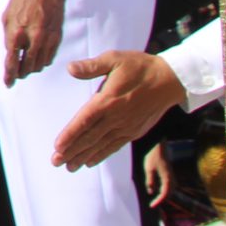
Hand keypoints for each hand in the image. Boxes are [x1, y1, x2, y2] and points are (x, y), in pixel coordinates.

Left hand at [0, 0, 67, 84]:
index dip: (9, 75)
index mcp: (16, 32)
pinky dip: (43, 60)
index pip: (11, 61)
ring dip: (32, 68)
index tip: (8, 83)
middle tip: (17, 75)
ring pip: (39, 65)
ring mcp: (47, 38)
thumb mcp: (7, 15)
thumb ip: (8, 35)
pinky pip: (50, 57)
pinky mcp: (57, 36)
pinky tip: (38, 57)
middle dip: (20, 73)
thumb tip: (10, 52)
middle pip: (27, 68)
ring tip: (26, 66)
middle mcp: (32, 38)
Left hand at [51, 50, 186, 171]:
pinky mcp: (134, 131)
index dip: (70, 134)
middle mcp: (117, 117)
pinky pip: (115, 146)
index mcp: (109, 100)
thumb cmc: (139, 66)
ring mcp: (126, 126)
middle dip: (72, 151)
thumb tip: (71, 68)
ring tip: (69, 167)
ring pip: (101, 145)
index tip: (57, 146)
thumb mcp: (115, 59)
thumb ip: (92, 66)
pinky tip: (90, 162)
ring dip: (83, 156)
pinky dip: (101, 155)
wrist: (170, 80)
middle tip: (55, 161)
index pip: (85, 120)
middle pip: (90, 137)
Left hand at [142, 142, 173, 208]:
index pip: (164, 195)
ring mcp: (172, 178)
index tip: (152, 206)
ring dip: (163, 196)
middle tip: (153, 205)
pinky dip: (163, 191)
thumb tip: (151, 192)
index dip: (158, 202)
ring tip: (155, 201)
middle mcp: (172, 180)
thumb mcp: (149, 169)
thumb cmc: (153, 157)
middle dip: (161, 201)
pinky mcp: (170, 176)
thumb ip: (150, 181)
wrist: (159, 147)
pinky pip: (168, 187)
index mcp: (167, 179)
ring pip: (169, 191)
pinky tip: (157, 191)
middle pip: (168, 195)